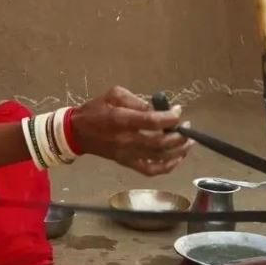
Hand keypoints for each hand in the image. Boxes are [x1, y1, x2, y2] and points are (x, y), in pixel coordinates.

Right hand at [70, 87, 191, 176]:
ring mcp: (127, 154)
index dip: (170, 117)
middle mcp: (126, 139)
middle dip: (179, 135)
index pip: (152, 121)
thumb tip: (157, 109)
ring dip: (179, 150)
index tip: (177, 111)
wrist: (77, 132)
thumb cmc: (96, 109)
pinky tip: (177, 159)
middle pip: (160, 142)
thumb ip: (136, 101)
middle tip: (186, 127)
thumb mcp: (114, 95)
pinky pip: (150, 170)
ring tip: (188, 141)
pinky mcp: (127, 163)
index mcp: (122, 119)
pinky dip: (167, 167)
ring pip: (160, 157)